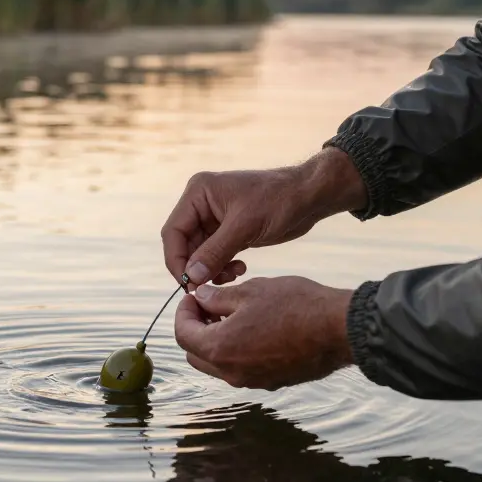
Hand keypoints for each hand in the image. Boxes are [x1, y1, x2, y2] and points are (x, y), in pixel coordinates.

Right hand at [160, 147, 365, 287]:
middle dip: (196, 267)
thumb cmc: (279, 201)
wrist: (308, 198)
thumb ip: (215, 252)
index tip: (188, 283)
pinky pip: (214, 256)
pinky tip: (240, 269)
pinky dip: (222, 267)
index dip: (177, 260)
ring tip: (233, 275)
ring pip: (199, 254)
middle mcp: (201, 204)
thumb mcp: (245, 226)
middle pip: (184, 245)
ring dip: (211, 270)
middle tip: (208, 288)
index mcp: (198, 193)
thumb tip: (191, 277)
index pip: (173, 231)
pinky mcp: (228, 231)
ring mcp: (214, 219)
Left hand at [174, 276, 354, 389]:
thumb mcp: (250, 291)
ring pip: (217, 364)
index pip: (182, 334)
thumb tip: (200, 297)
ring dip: (216, 341)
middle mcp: (231, 372)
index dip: (184, 312)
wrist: (339, 329)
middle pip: (195, 354)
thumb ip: (217, 298)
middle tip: (210, 305)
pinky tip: (254, 328)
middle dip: (196, 329)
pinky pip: (241, 369)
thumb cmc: (296, 305)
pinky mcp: (271, 382)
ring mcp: (252, 381)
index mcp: (220, 348)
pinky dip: (237, 351)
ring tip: (233, 314)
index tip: (194, 297)